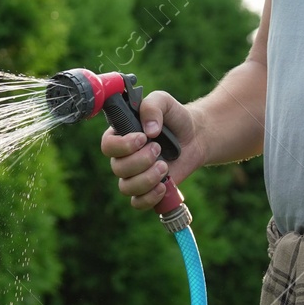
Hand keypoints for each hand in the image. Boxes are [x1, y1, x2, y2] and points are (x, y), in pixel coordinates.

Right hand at [100, 90, 202, 210]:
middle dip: (140, 160)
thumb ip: (152, 106)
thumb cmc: (175, 118)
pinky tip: (164, 185)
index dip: (123, 145)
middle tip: (159, 149)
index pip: (108, 145)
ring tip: (164, 166)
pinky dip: (150, 197)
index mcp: (121, 135)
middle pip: (118, 168)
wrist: (195, 136)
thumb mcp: (164, 102)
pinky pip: (138, 202)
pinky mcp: (147, 190)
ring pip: (126, 187)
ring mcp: (134, 175)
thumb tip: (149, 130)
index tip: (143, 138)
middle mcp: (124, 157)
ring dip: (147, 179)